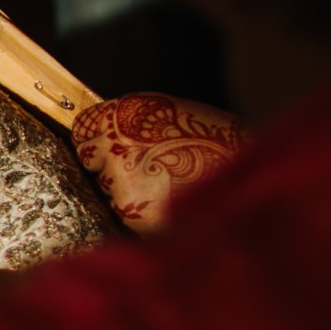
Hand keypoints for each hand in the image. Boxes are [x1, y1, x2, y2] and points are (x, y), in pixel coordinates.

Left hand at [69, 94, 246, 234]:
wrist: (248, 174)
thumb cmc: (217, 141)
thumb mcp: (170, 114)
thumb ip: (134, 125)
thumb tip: (107, 139)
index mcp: (124, 113)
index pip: (82, 130)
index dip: (95, 143)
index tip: (105, 150)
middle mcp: (115, 144)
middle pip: (91, 162)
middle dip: (111, 170)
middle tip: (149, 172)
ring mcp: (120, 179)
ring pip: (110, 192)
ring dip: (130, 195)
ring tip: (171, 188)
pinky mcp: (131, 212)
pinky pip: (126, 216)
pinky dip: (143, 217)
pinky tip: (172, 205)